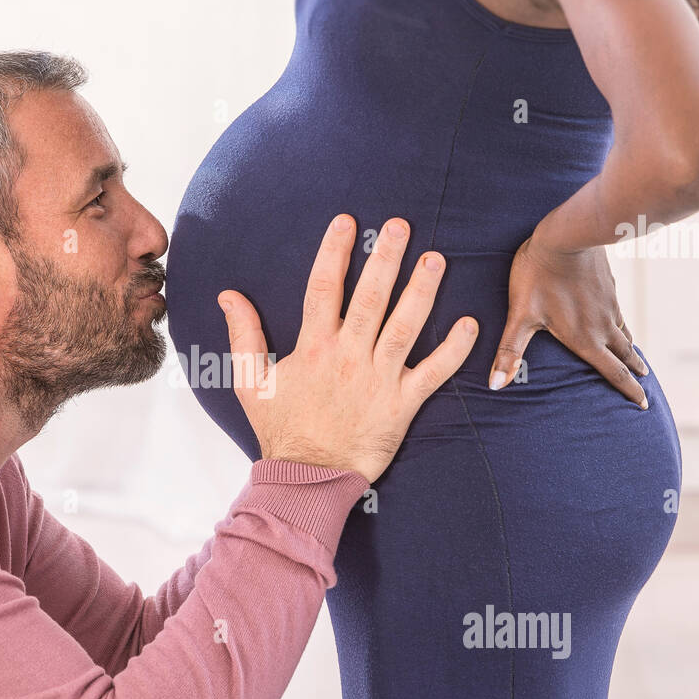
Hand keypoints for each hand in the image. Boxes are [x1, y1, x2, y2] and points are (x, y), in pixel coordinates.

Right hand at [218, 214, 477, 483]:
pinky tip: (469, 323)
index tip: (347, 222)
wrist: (308, 476)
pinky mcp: (402, 404)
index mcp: (313, 348)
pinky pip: (433, 372)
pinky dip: (454, 350)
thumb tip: (229, 295)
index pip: (323, 288)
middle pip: (370, 298)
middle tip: (400, 226)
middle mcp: (349, 357)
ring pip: (405, 327)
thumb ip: (243, 335)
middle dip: (386, 259)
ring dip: (422, 291)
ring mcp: (379, 380)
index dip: (334, 252)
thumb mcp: (250, 382)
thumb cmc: (280, 429)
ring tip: (436, 259)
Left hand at [490, 234, 648, 407]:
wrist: (566, 234)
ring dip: (630, 350)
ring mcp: (609, 305)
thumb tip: (496, 385)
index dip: (628, 390)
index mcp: (585, 339)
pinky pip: (619, 313)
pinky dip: (622, 326)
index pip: (612, 372)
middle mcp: (603, 326)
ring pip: (624, 333)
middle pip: (624, 356)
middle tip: (645, 387)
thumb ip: (509, 352)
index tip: (643, 405)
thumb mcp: (521, 316)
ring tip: (634, 359)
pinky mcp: (609, 287)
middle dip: (635, 374)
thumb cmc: (539, 276)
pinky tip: (617, 323)